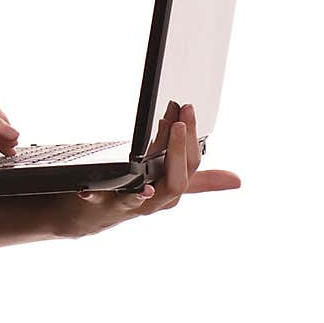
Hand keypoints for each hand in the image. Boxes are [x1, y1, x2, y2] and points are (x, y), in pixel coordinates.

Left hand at [63, 101, 241, 237]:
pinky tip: (86, 188)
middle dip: (179, 151)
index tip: (188, 108)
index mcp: (173, 190)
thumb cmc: (135, 193)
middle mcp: (156, 201)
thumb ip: (200, 179)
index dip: (192, 139)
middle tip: (179, 122)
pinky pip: (97, 201)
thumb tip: (236, 181)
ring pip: (141, 198)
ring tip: (149, 176)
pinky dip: (93, 194)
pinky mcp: (99, 204)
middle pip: (176, 182)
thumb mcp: (170, 182)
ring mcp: (128, 205)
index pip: (192, 165)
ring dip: (144, 187)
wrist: (93, 214)